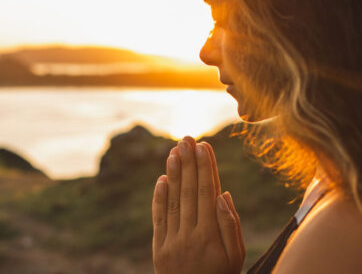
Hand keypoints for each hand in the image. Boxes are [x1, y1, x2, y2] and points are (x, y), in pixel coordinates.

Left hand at [152, 137, 244, 273]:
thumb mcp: (237, 257)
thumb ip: (231, 225)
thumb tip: (223, 193)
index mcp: (212, 236)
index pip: (208, 192)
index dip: (205, 167)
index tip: (203, 146)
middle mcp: (190, 235)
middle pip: (189, 192)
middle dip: (188, 163)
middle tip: (186, 139)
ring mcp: (172, 241)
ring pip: (173, 201)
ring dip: (173, 175)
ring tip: (174, 152)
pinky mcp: (159, 248)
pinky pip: (158, 218)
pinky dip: (159, 198)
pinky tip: (161, 179)